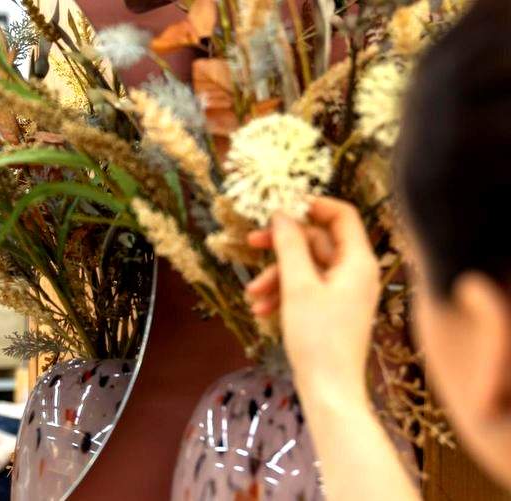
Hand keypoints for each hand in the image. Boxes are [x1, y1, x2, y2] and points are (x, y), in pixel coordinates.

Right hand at [246, 197, 380, 396]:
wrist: (329, 389)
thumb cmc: (318, 337)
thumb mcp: (298, 286)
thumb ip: (289, 245)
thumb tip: (281, 215)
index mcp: (358, 262)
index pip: (341, 216)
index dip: (312, 206)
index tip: (281, 206)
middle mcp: (356, 273)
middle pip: (317, 242)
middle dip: (282, 247)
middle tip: (251, 242)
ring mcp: (345, 293)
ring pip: (307, 268)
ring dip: (276, 275)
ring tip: (252, 293)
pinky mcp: (333, 310)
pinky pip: (307, 289)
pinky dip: (283, 294)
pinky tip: (261, 310)